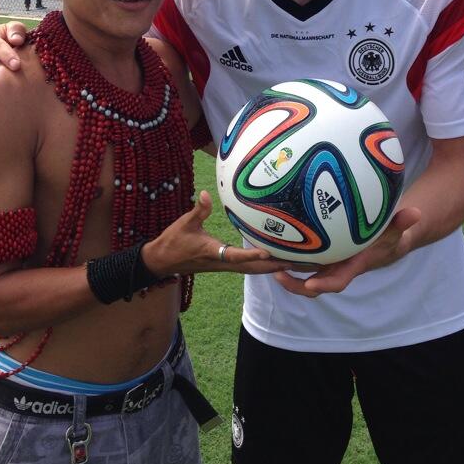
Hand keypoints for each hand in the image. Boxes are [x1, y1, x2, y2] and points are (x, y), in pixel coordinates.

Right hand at [142, 191, 289, 276]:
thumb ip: (199, 210)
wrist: (162, 262)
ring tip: (297, 262)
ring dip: (274, 267)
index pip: (236, 256)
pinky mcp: (226, 264)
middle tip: (300, 262)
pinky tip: (277, 260)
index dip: (252, 255)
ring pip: (254, 269)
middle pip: (254, 267)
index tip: (269, 253)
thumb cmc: (173, 242)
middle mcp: (223, 263)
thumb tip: (207, 194)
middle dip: (276, 266)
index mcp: (214, 253)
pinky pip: (249, 266)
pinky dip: (264, 264)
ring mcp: (226, 265)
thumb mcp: (185, 223)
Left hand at [273, 206, 420, 297]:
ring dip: (282, 265)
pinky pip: (298, 254)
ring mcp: (324, 262)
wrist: (384, 240)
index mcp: (350, 267)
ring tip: (262, 254)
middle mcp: (334, 268)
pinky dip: (285, 249)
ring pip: (299, 269)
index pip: (336, 281)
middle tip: (274, 270)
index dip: (323, 284)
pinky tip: (267, 234)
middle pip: (309, 283)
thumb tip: (415, 213)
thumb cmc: (389, 235)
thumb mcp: (396, 230)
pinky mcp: (317, 253)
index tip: (310, 283)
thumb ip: (402, 222)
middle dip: (291, 282)